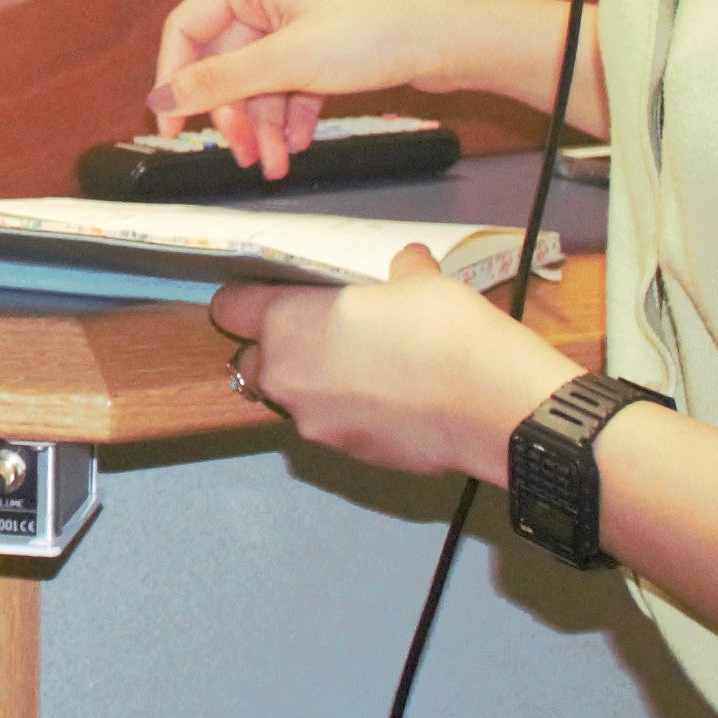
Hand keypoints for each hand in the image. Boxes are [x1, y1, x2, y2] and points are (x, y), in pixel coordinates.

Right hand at [149, 0, 487, 170]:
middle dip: (234, 113)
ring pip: (259, 76)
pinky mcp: (321, 36)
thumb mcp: (286, 62)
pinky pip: (288, 77)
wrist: (449, 40)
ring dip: (264, 122)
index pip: (188, 27)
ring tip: (274, 162)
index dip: (174, 80)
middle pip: (225, 60)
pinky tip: (298, 141)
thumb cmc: (377, 32)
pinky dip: (290, 112)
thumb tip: (164, 98)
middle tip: (242, 153)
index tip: (171, 128)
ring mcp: (298, 12)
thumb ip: (219, 82)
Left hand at [207, 255, 574, 482]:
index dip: (245, 300)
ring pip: (294, 400)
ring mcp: (313, 421)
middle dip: (276, 351)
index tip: (264, 295)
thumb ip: (398, 272)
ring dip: (315, 386)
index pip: (229, 308)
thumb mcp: (418, 280)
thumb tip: (407, 263)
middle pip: (253, 362)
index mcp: (287, 321)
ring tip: (365, 369)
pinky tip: (390, 400)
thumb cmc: (441, 328)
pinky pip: (333, 426)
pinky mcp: (346, 453)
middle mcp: (286, 374)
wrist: (487, 400)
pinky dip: (350, 414)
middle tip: (321, 335)